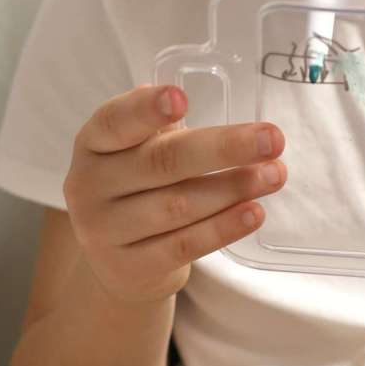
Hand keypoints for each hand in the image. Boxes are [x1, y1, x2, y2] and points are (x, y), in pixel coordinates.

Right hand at [63, 84, 286, 303]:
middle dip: (223, 148)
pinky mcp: (131, 267)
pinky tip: (254, 212)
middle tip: (272, 139)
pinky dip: (223, 228)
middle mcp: (90, 185)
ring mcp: (105, 230)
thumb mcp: (140, 152)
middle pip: (161, 162)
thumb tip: (231, 125)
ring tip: (274, 175)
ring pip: (178, 205)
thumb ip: (170, 132)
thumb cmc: (138, 187)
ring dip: (233, 188)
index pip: (114, 121)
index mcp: (94, 143)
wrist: (116, 262)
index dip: (146, 110)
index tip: (181, 98)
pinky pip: (184, 245)